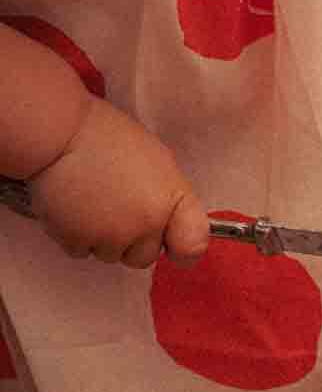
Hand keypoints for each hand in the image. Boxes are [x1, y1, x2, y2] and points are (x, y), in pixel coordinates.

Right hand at [28, 96, 208, 267]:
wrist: (59, 133)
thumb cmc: (109, 139)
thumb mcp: (159, 162)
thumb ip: (169, 198)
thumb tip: (170, 222)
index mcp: (172, 201)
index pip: (192, 247)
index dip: (181, 248)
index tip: (171, 241)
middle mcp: (146, 224)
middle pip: (144, 257)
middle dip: (132, 241)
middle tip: (117, 208)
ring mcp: (111, 235)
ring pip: (110, 255)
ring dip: (102, 238)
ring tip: (92, 202)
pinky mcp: (76, 240)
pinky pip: (80, 251)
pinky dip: (74, 235)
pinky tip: (73, 207)